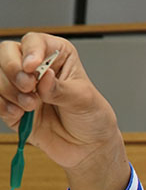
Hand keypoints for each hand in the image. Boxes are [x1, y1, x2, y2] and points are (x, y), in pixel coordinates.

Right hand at [0, 33, 128, 189]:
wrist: (88, 147)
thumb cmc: (92, 117)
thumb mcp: (83, 100)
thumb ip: (61, 89)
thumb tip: (45, 76)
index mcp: (57, 56)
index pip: (34, 41)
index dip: (30, 51)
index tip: (33, 67)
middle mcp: (36, 68)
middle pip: (6, 53)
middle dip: (13, 70)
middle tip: (29, 87)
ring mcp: (21, 86)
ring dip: (11, 91)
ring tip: (33, 106)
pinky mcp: (12, 106)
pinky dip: (3, 106)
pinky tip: (20, 114)